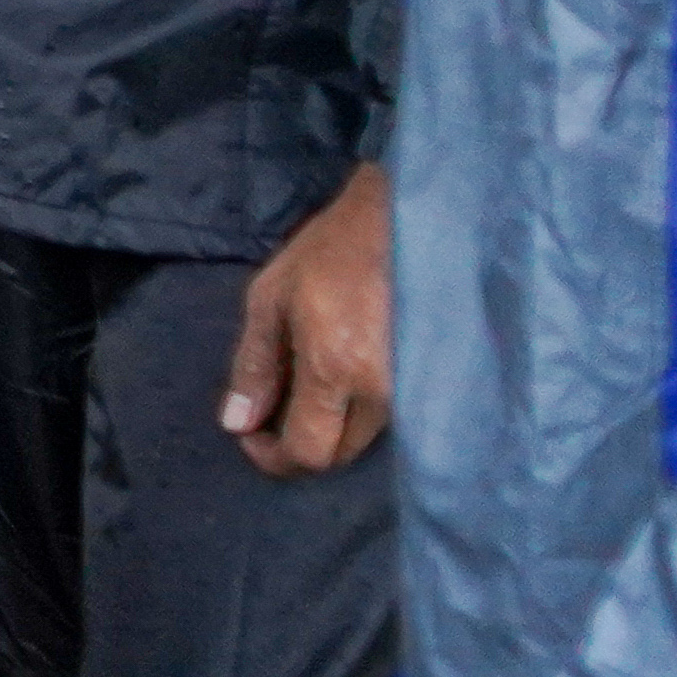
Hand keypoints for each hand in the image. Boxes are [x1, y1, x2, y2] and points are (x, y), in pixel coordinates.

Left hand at [222, 162, 394, 473]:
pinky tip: (347, 374)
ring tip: (312, 380)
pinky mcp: (438, 382)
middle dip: (302, 442)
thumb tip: (238, 422)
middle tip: (276, 407)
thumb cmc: (334, 250)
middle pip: (340, 454)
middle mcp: (384, 391)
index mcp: (337, 368)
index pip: (310, 451)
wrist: (412, 219)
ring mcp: (417, 389)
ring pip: (367, 437)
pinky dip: (362, 410)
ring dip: (333, 425)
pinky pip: (393, 417)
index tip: (252, 435)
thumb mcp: (272, 296)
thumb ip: (254, 363)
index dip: (274, 457)